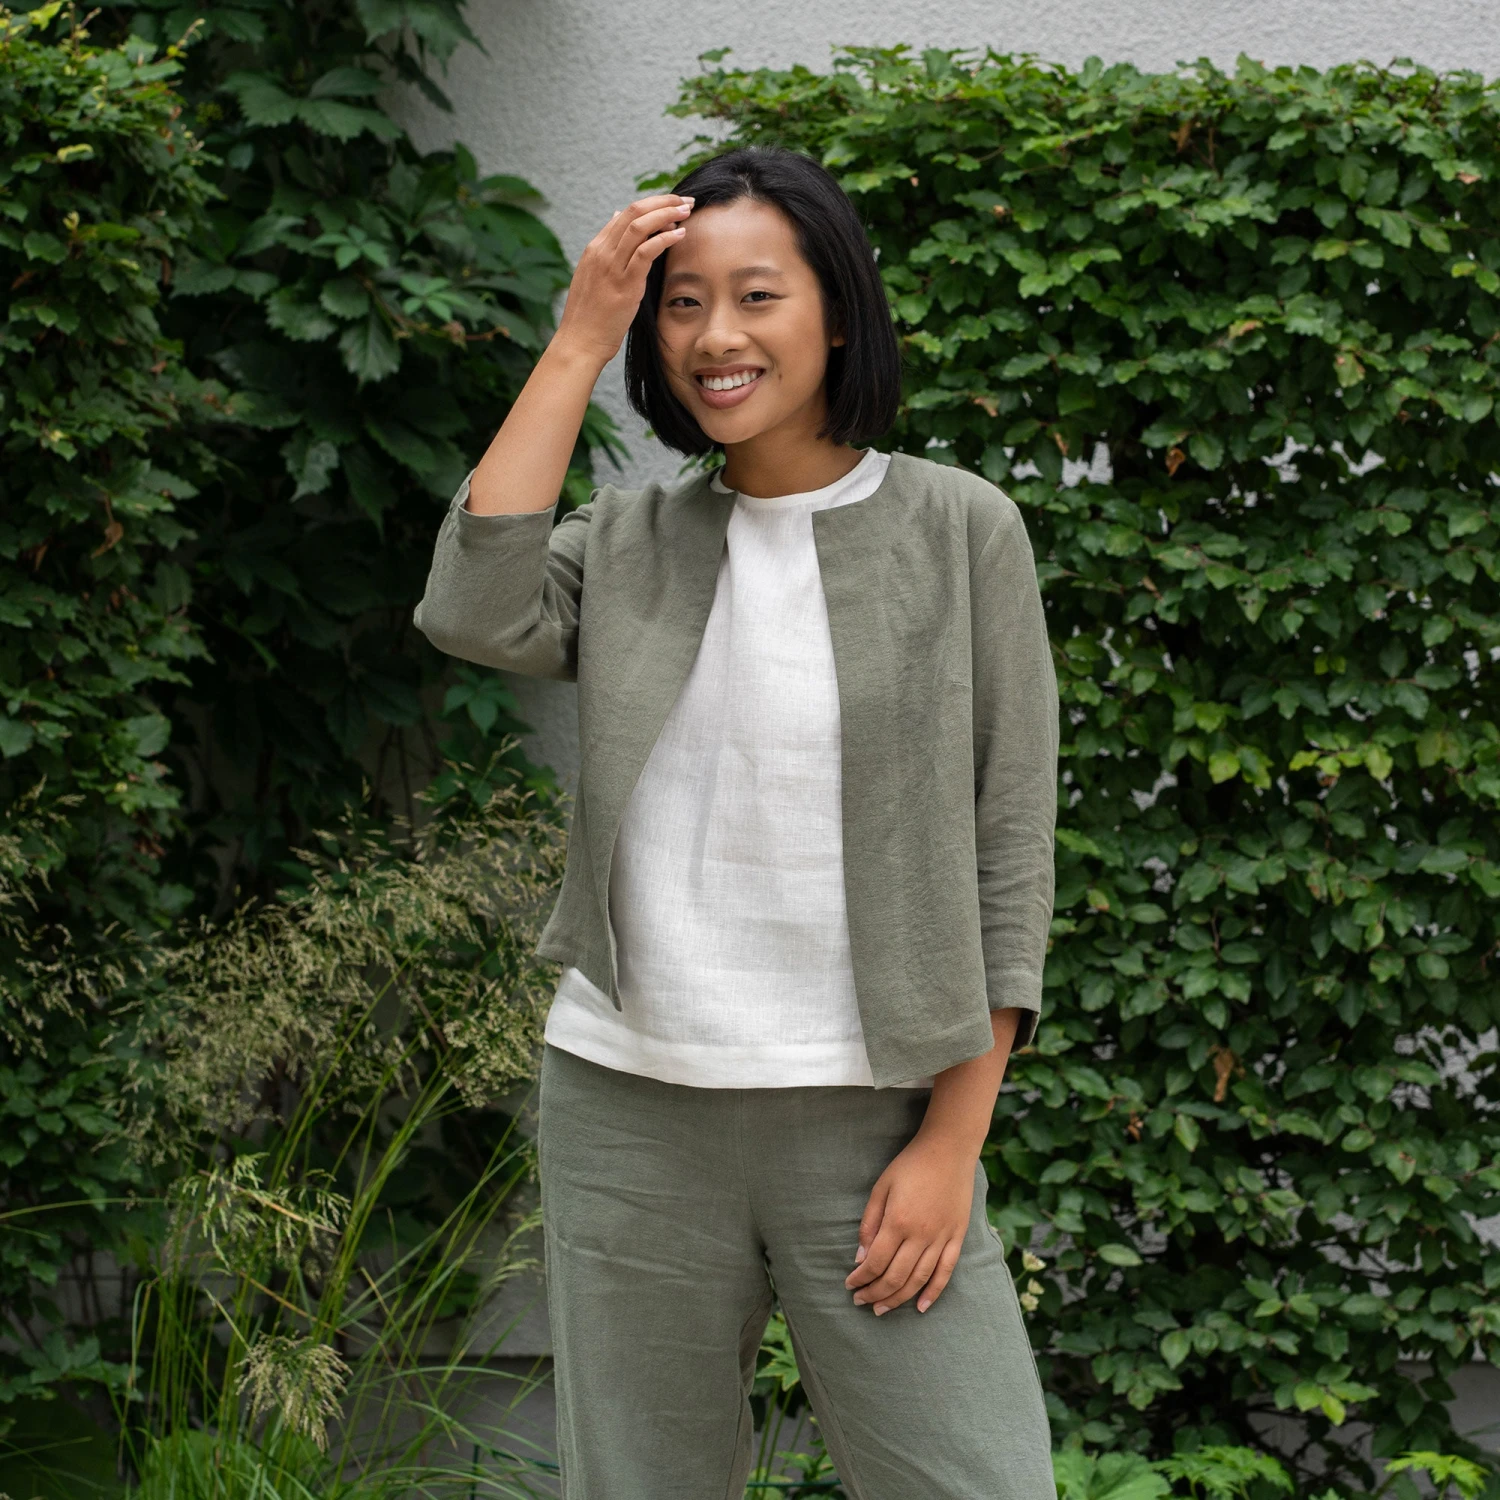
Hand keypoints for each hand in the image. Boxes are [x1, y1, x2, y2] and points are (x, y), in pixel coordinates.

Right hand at [553, 194, 693, 367]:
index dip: (652, 205)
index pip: (626, 213)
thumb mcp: (594, 275)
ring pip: (640, 226)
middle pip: (634, 212)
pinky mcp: (624, 284)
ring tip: (686, 212)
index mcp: (595, 248)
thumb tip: (617, 217)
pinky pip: (646, 252)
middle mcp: (602, 252)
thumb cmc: (590, 316)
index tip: (672, 206)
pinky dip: (665, 239)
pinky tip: (680, 235)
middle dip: (663, 202)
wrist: (580, 342)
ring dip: (667, 214)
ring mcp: (612, 267)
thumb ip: (608, 248)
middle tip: (685, 201)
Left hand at [844, 1129, 976, 1315]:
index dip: (861, 1278)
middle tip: (861, 1301)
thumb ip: (869, 1223)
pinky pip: (946, 1272)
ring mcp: (942, 1238)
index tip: (850, 1285)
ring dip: (898, 1299)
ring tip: (882, 1309)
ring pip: (919, 1280)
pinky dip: (933, 1293)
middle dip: (875, 1293)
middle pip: (895, 1277)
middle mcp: (921, 1235)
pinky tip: (920, 1307)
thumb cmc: (910, 1165)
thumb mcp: (881, 1187)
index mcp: (898, 1221)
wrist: (949, 1149)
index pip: (876, 1262)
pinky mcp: (957, 1237)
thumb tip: (861, 1258)